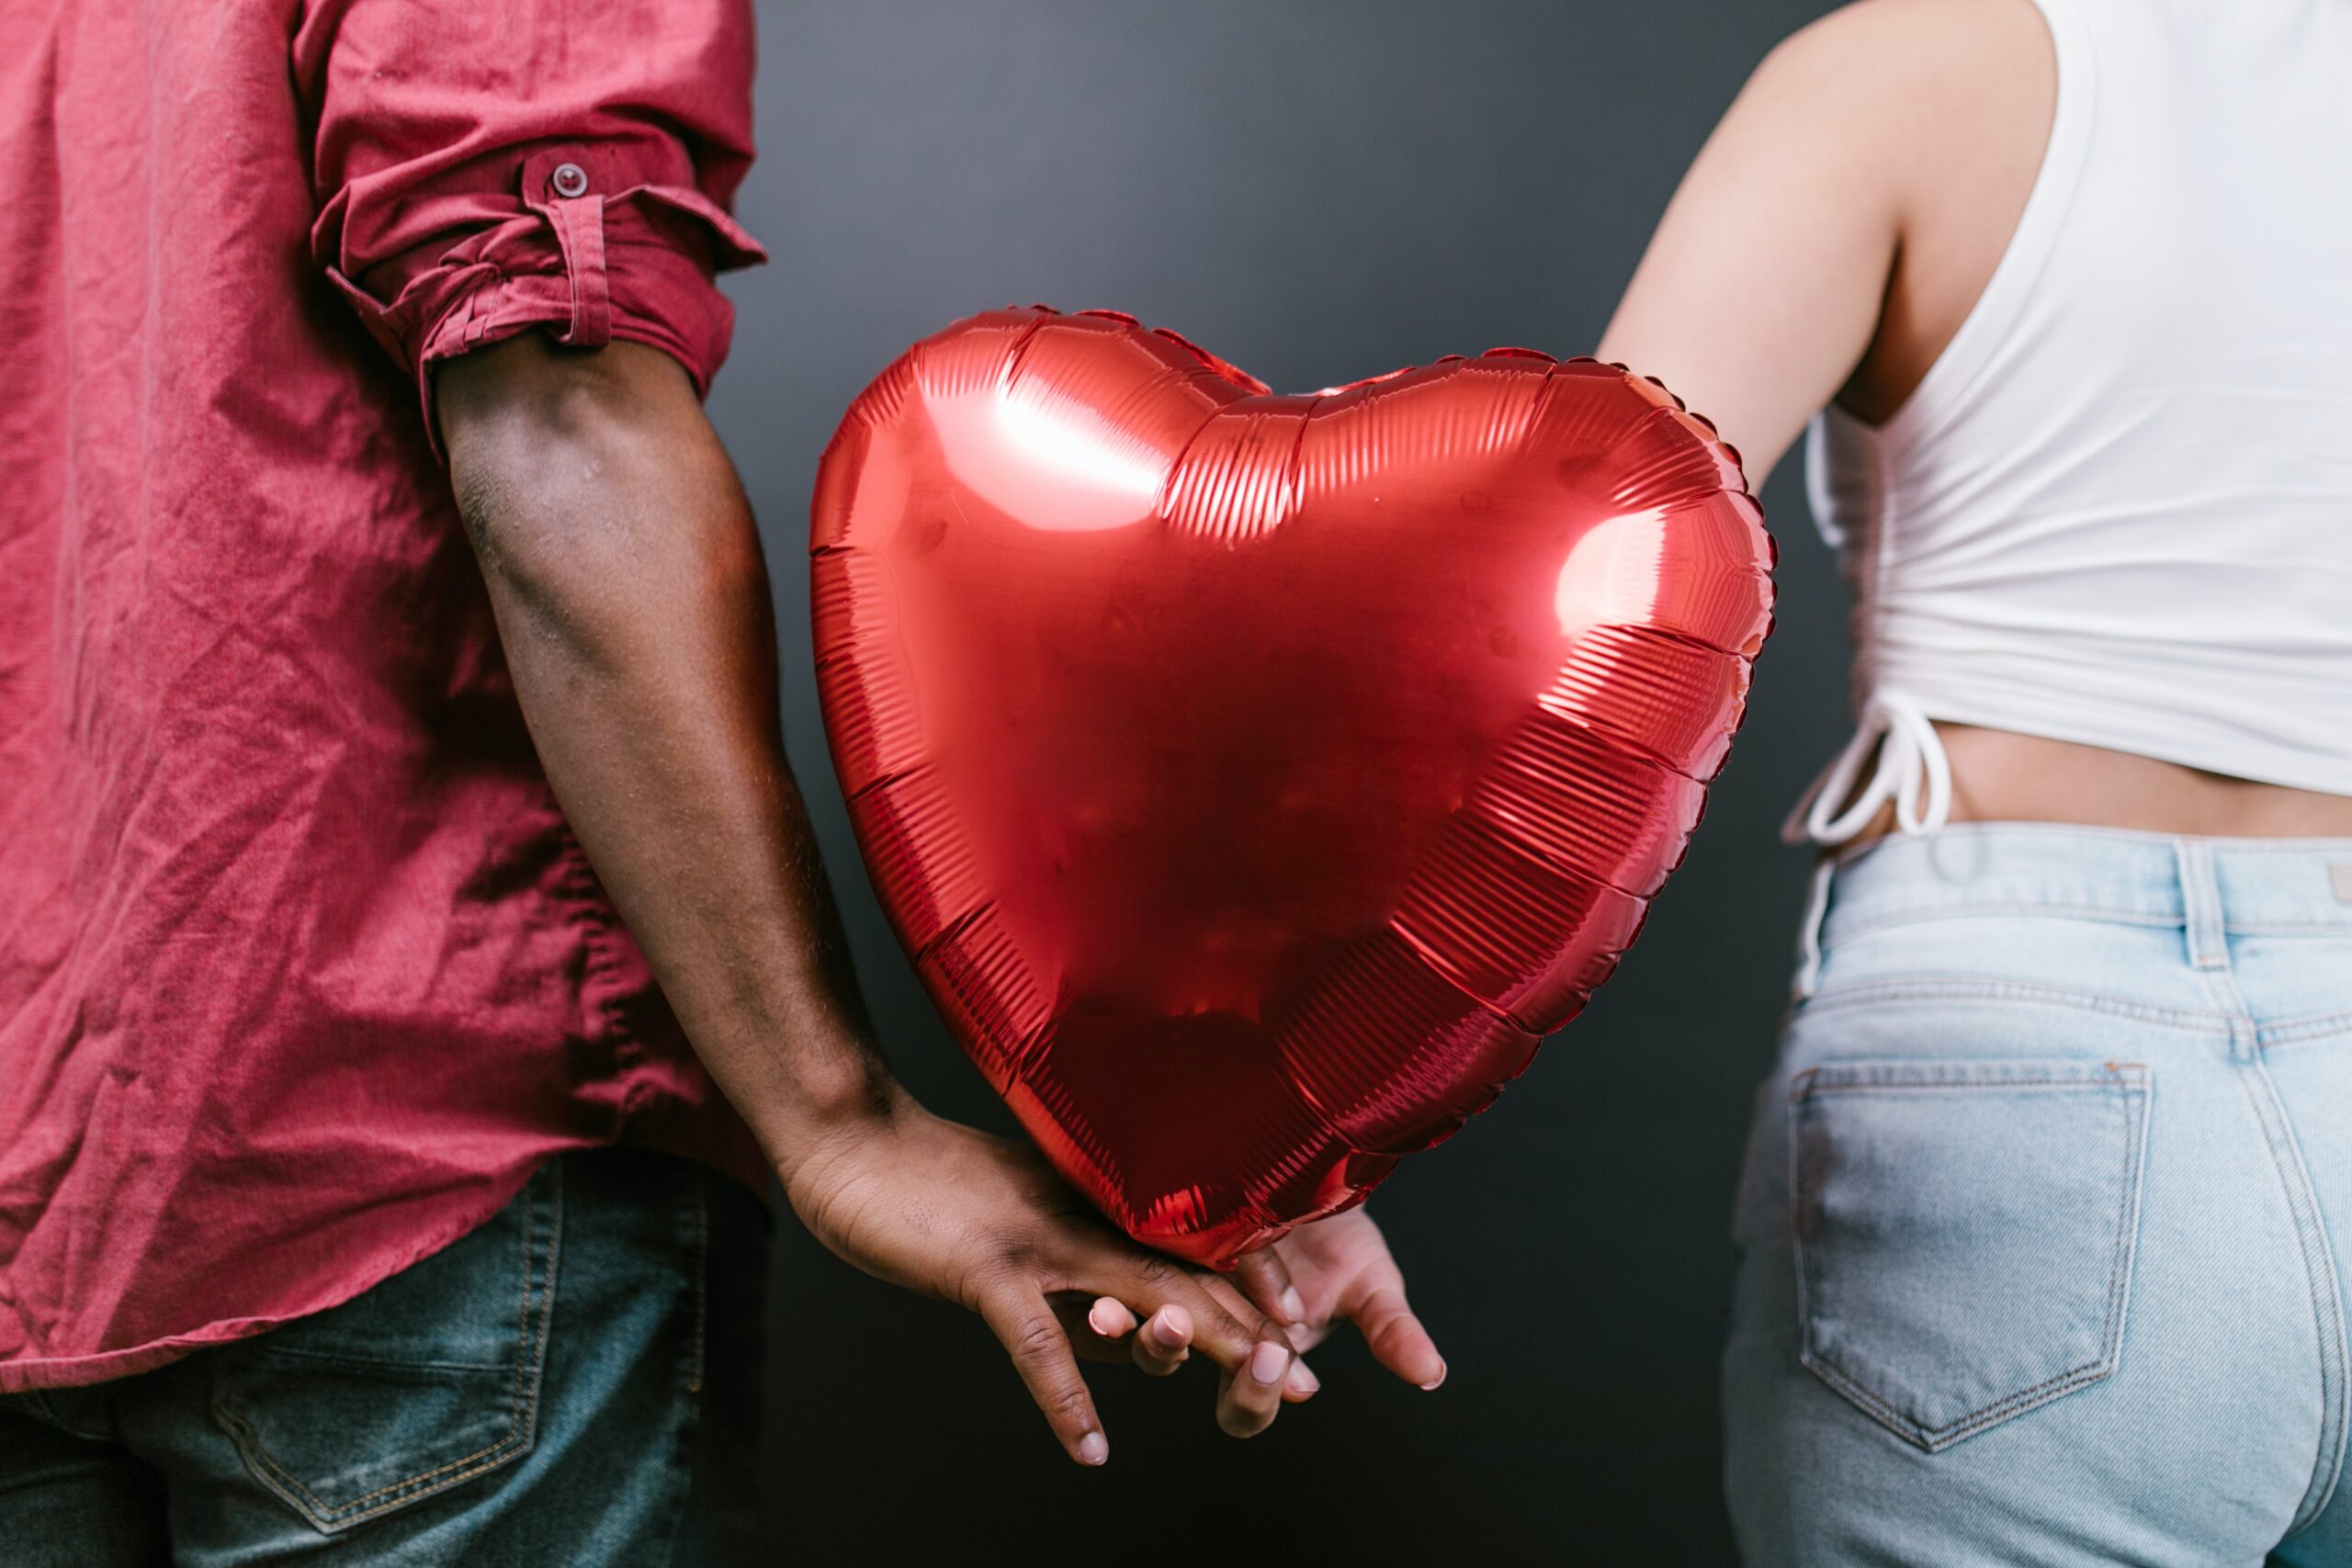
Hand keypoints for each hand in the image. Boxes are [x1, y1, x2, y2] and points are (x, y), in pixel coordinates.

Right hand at [780, 1095, 1302, 1464]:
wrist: (851, 1137)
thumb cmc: (925, 1180)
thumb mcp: (1011, 1210)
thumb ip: (1061, 1242)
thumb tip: (1101, 1293)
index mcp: (1085, 1201)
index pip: (1180, 1239)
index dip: (1242, 1278)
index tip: (1293, 1315)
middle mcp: (1077, 1215)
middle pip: (1181, 1271)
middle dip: (1248, 1323)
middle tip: (1302, 1372)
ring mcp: (1036, 1240)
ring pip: (1139, 1293)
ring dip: (1199, 1343)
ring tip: (1253, 1385)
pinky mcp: (985, 1268)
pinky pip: (1037, 1342)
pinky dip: (1068, 1398)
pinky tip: (1093, 1446)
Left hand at [1083, 1205, 1443, 1399]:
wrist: (1296, 1164)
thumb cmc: (1336, 1231)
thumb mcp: (1370, 1278)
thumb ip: (1392, 1329)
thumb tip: (1431, 1374)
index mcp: (1253, 1352)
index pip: (1245, 1401)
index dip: (1253, 1391)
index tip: (1275, 1359)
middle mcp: (1199, 1328)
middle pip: (1170, 1365)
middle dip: (1169, 1351)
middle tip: (1175, 1326)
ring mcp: (1161, 1289)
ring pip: (1128, 1324)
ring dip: (1122, 1322)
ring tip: (1115, 1310)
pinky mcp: (1132, 1244)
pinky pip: (1104, 1269)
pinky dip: (1096, 1271)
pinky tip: (1090, 1259)